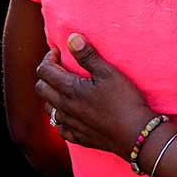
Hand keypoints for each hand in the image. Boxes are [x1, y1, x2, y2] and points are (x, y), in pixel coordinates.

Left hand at [34, 35, 153, 155]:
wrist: (135, 133)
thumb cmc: (124, 100)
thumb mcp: (108, 72)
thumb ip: (87, 55)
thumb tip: (71, 39)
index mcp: (69, 89)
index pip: (45, 71)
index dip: (49, 58)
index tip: (59, 52)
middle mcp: (64, 108)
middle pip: (41, 88)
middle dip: (46, 74)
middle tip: (60, 66)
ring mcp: (70, 124)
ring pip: (48, 108)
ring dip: (51, 94)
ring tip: (65, 87)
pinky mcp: (77, 137)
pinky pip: (59, 127)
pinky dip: (60, 116)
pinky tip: (70, 112)